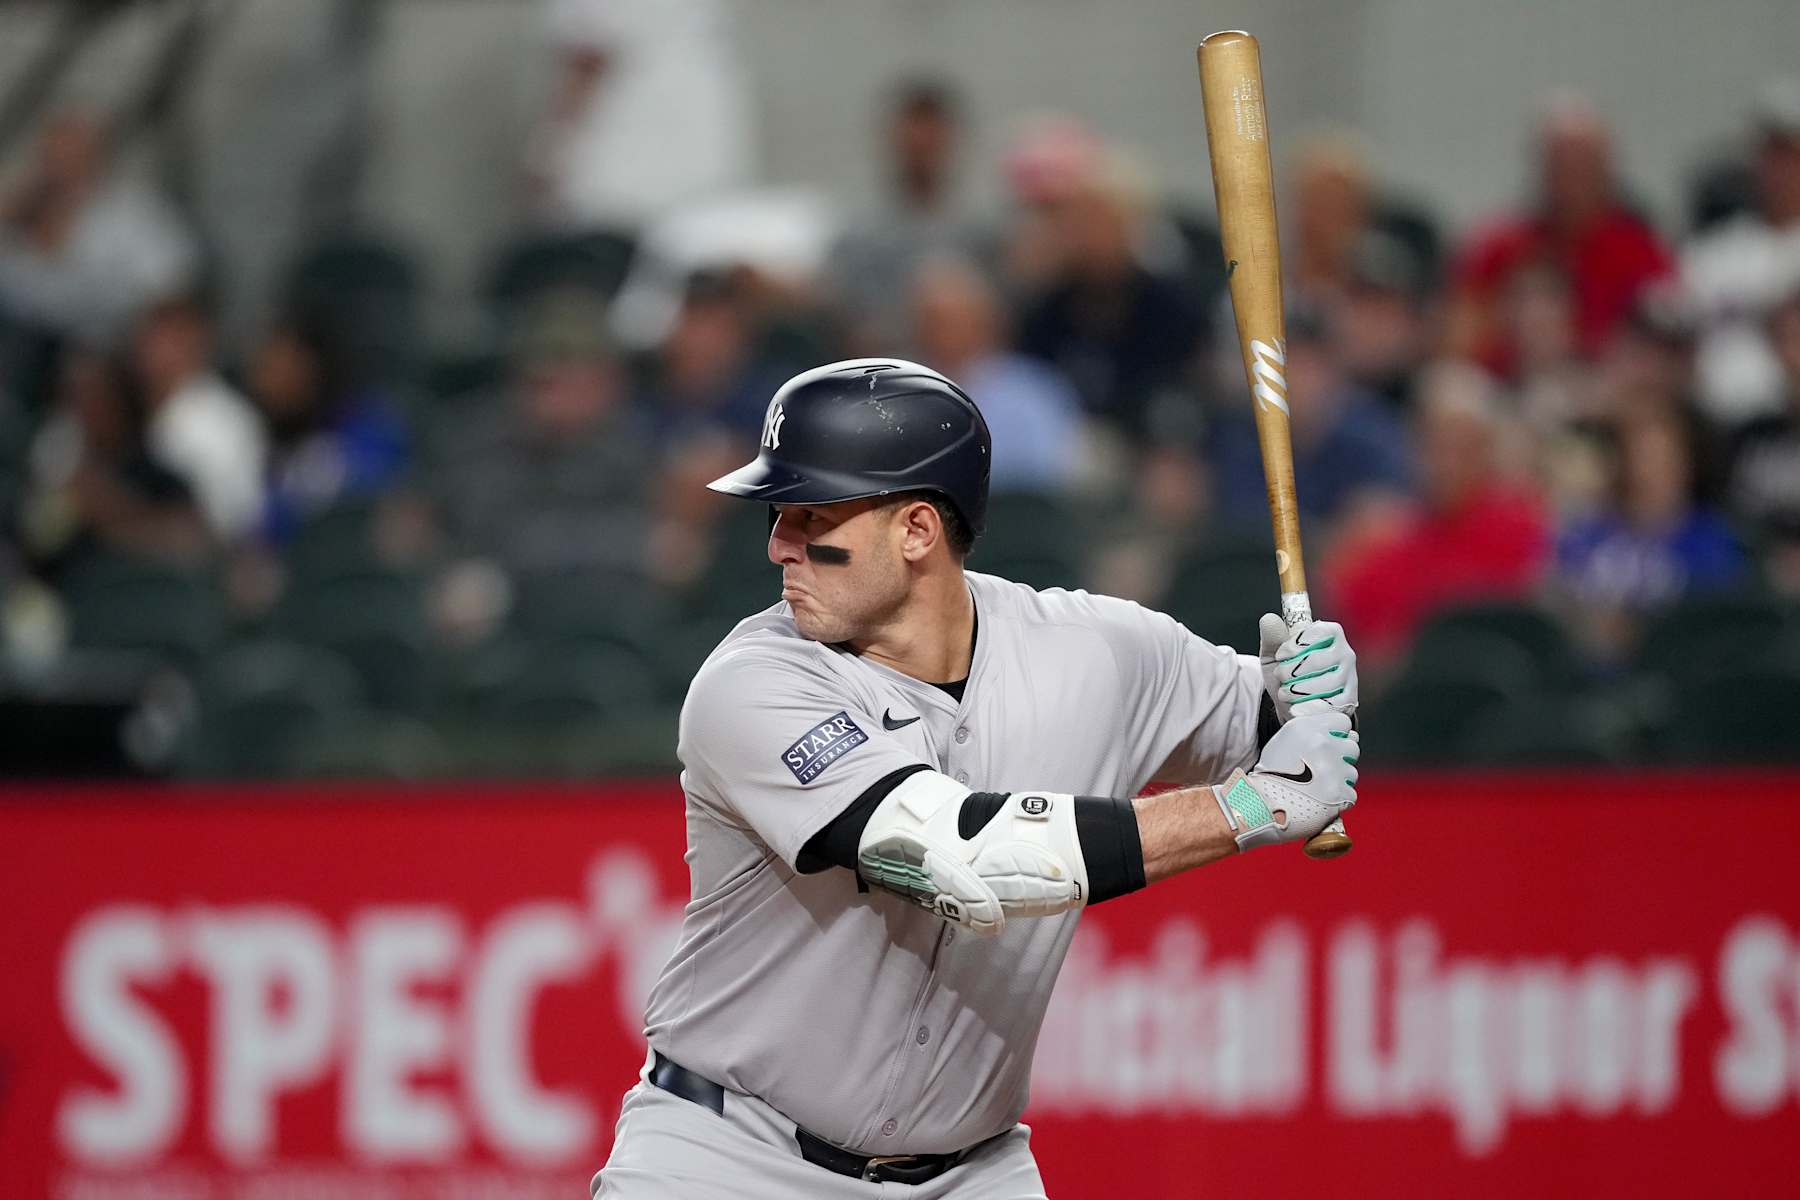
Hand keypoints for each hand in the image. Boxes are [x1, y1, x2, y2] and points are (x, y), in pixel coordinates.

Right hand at [1214, 704, 1357, 850]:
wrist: (1260, 804)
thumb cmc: (1271, 773)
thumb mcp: (1286, 739)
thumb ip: (1313, 731)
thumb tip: (1346, 733)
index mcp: (1309, 729)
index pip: (1343, 722)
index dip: (1337, 734)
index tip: (1329, 744)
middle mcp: (1323, 745)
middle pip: (1352, 747)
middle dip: (1341, 757)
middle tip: (1322, 768)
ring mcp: (1333, 770)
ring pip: (1351, 772)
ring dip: (1339, 780)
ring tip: (1318, 786)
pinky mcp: (1339, 794)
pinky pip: (1350, 794)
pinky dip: (1338, 799)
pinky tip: (1321, 799)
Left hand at [1259, 614, 1357, 723]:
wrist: (1294, 704)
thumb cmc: (1289, 674)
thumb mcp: (1274, 654)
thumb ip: (1272, 637)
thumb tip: (1269, 620)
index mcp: (1330, 634)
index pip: (1318, 632)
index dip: (1294, 645)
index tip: (1281, 655)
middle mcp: (1345, 653)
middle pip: (1316, 660)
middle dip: (1289, 671)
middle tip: (1280, 676)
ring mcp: (1349, 678)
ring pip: (1322, 684)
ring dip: (1295, 690)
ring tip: (1286, 691)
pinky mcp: (1348, 701)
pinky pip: (1327, 704)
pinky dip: (1306, 706)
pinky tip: (1297, 704)